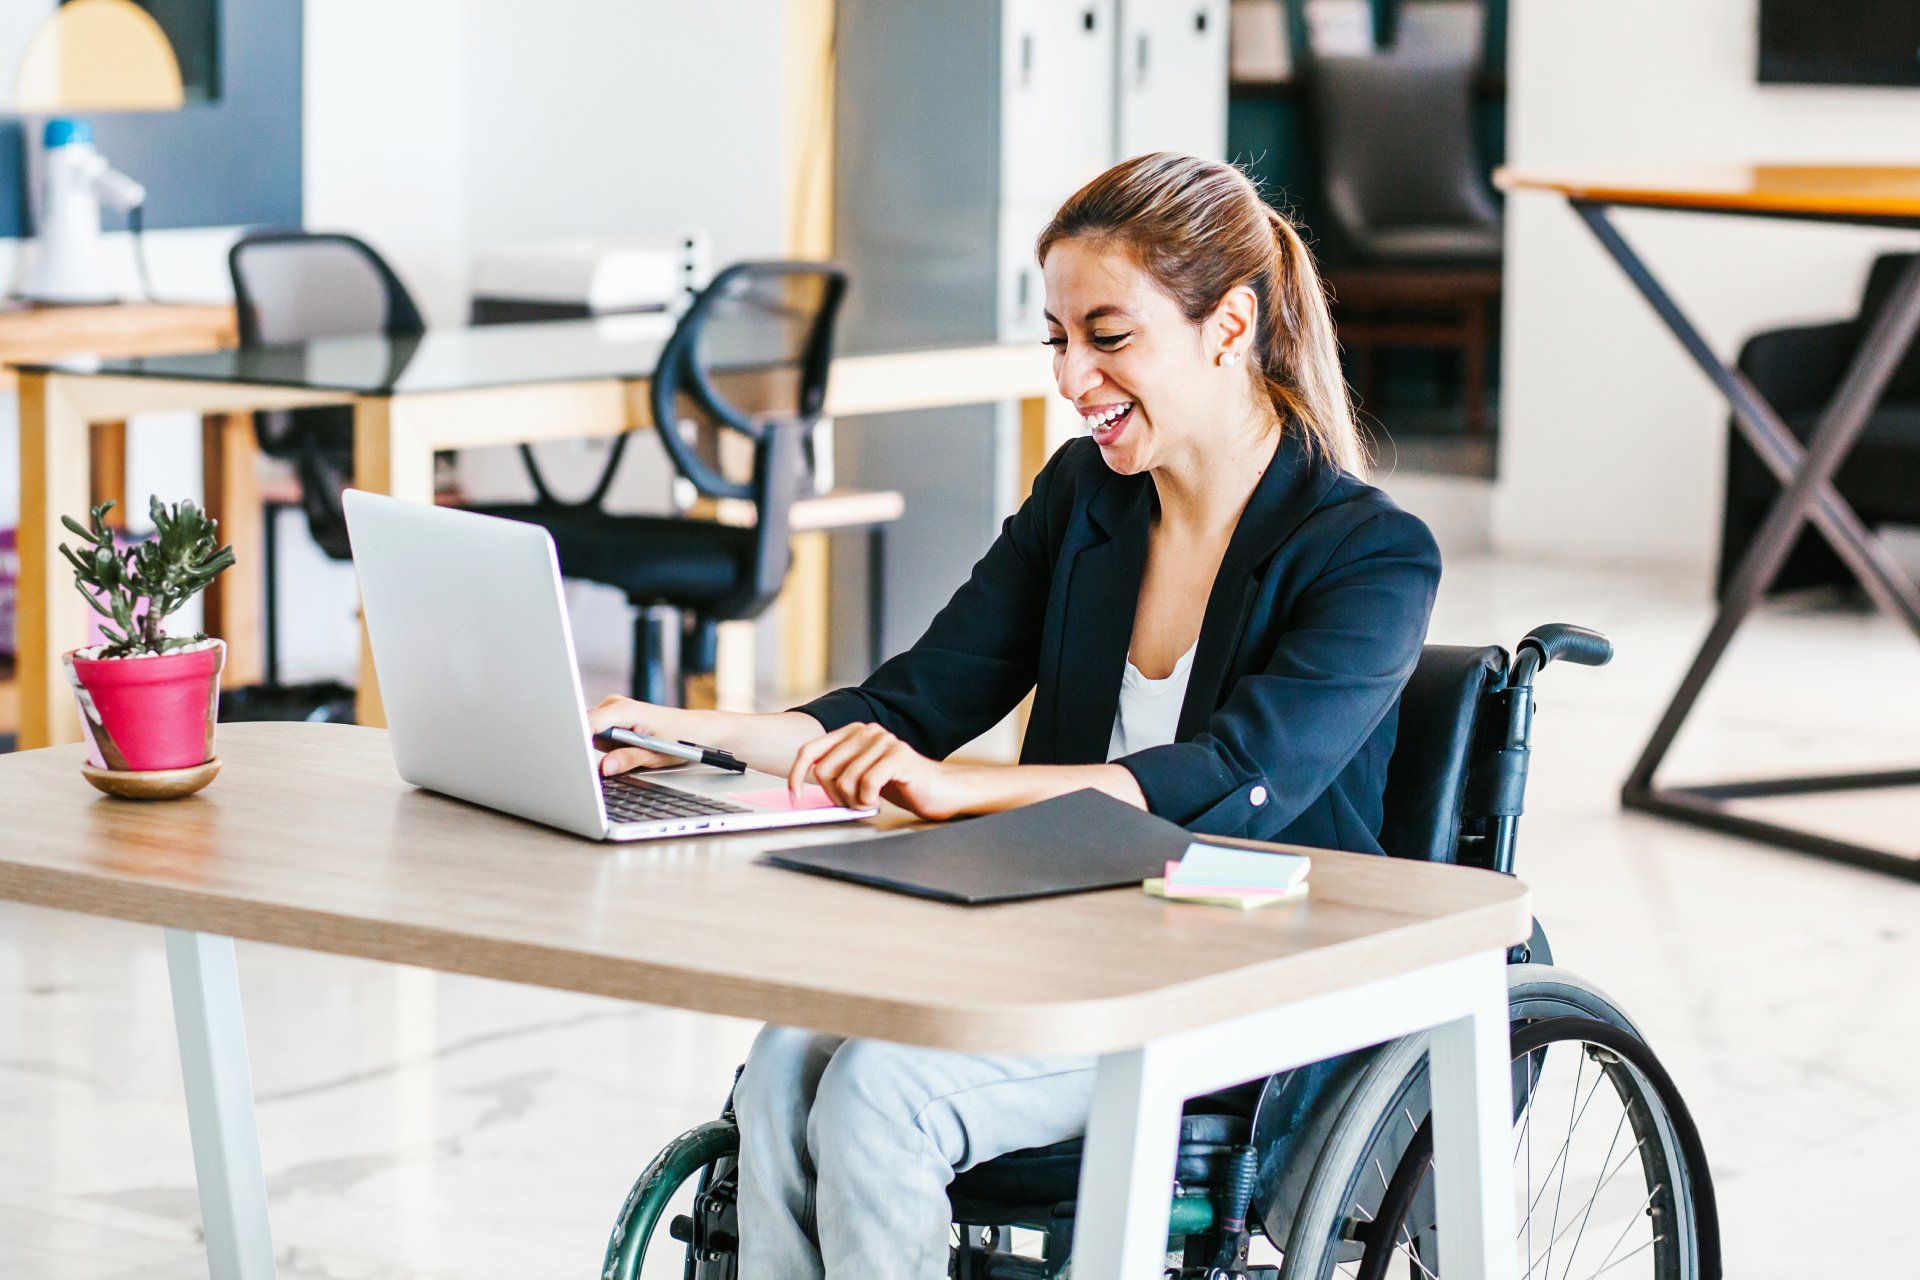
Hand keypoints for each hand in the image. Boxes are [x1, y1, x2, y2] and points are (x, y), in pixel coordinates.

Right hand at [588, 695, 702, 775]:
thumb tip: (605, 766)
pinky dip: (607, 745)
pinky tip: (625, 747)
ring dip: (602, 747)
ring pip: (590, 733)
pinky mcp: (612, 716)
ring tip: (629, 750)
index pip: (588, 722)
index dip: (577, 741)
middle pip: (585, 728)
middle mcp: (615, 704)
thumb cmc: (680, 738)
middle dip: (590, 748)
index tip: (574, 759)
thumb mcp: (656, 754)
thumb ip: (628, 759)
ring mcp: (612, 708)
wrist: (695, 728)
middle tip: (611, 762)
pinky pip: (597, 733)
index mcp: (625, 710)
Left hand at [788, 723, 979, 819]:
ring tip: (868, 802)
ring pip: (845, 781)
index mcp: (854, 732)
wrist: (939, 791)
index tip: (794, 798)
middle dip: (834, 796)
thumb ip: (837, 770)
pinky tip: (877, 801)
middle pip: (825, 771)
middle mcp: (867, 731)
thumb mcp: (861, 775)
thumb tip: (799, 782)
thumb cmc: (899, 785)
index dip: (795, 775)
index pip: (810, 750)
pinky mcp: (898, 757)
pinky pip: (867, 785)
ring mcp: (883, 742)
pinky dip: (868, 800)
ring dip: (853, 802)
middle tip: (853, 803)